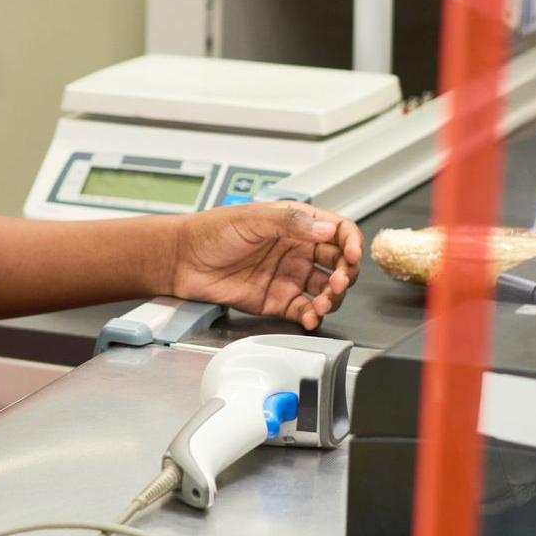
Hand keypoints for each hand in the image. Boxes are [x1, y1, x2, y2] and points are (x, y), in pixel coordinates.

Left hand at [167, 202, 362, 330]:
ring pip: (326, 290)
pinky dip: (313, 316)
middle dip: (346, 274)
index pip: (338, 231)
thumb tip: (325, 229)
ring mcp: (289, 276)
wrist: (182, 259)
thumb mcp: (253, 219)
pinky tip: (311, 317)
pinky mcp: (277, 301)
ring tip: (322, 302)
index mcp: (296, 224)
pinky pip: (305, 311)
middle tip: (339, 282)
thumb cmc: (211, 231)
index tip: (353, 255)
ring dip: (332, 298)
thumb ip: (290, 223)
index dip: (351, 242)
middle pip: (339, 263)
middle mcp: (297, 250)